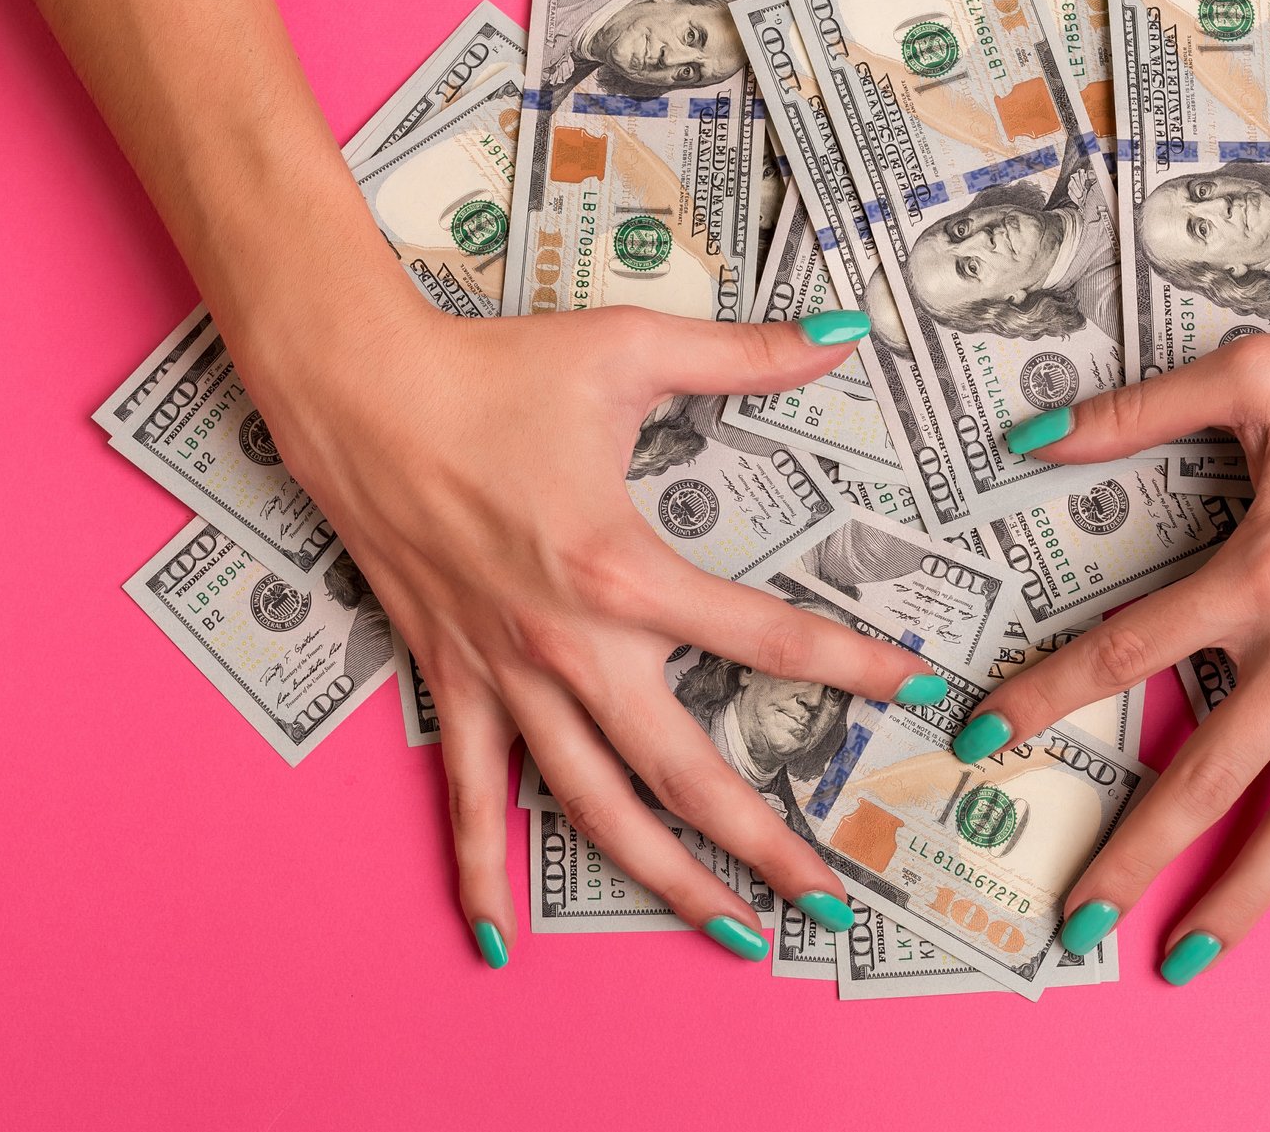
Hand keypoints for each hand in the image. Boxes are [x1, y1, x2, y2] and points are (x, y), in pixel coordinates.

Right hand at [231, 290, 928, 966]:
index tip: (910, 685)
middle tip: (831, 905)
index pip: (764, 639)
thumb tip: (842, 331)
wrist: (358, 390)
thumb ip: (745, 353)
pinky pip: (469, 795)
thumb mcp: (631, 345)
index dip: (848, 666)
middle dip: (765, 845)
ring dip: (663, 880)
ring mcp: (506, 676)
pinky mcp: (453, 681)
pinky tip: (499, 939)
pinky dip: (482, 870)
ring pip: (593, 809)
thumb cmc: (493, 369)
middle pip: (685, 772)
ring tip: (727, 934)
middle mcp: (568, 645)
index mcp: (623, 569)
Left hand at [972, 324, 1269, 978]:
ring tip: (1188, 958)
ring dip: (1244, 897)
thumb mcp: (1246, 378)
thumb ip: (1132, 414)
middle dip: (1134, 855)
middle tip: (1073, 923)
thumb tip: (1032, 437)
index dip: (1045, 699)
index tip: (981, 741)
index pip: (1124, 652)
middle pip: (1207, 776)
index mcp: (1259, 573)